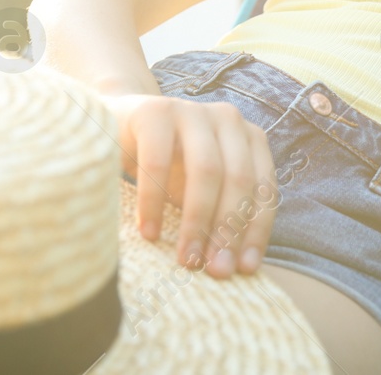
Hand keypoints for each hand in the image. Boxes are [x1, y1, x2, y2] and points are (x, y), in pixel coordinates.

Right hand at [102, 93, 278, 277]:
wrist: (117, 127)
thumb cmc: (168, 167)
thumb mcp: (201, 190)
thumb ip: (221, 215)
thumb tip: (236, 268)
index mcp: (249, 137)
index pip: (263, 187)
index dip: (256, 230)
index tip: (245, 269)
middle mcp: (228, 118)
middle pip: (238, 179)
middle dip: (228, 230)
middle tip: (215, 270)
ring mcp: (192, 110)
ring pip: (206, 170)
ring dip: (197, 221)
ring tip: (186, 259)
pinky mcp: (155, 111)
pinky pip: (158, 163)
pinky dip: (154, 203)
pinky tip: (150, 233)